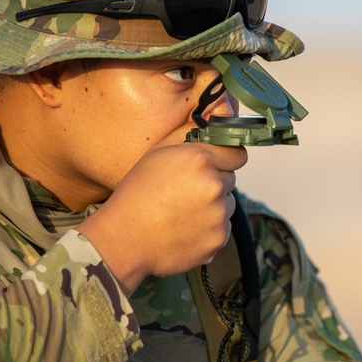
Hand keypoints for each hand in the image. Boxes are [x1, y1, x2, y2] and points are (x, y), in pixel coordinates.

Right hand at [77, 143, 246, 291]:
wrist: (124, 238)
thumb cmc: (136, 193)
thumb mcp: (157, 153)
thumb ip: (189, 135)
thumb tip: (215, 122)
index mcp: (200, 160)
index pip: (236, 154)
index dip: (223, 159)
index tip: (213, 166)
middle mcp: (214, 186)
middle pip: (229, 180)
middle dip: (213, 183)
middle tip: (184, 192)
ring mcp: (218, 215)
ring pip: (226, 205)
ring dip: (212, 207)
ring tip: (181, 212)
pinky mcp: (218, 239)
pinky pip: (221, 228)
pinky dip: (208, 229)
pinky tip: (183, 229)